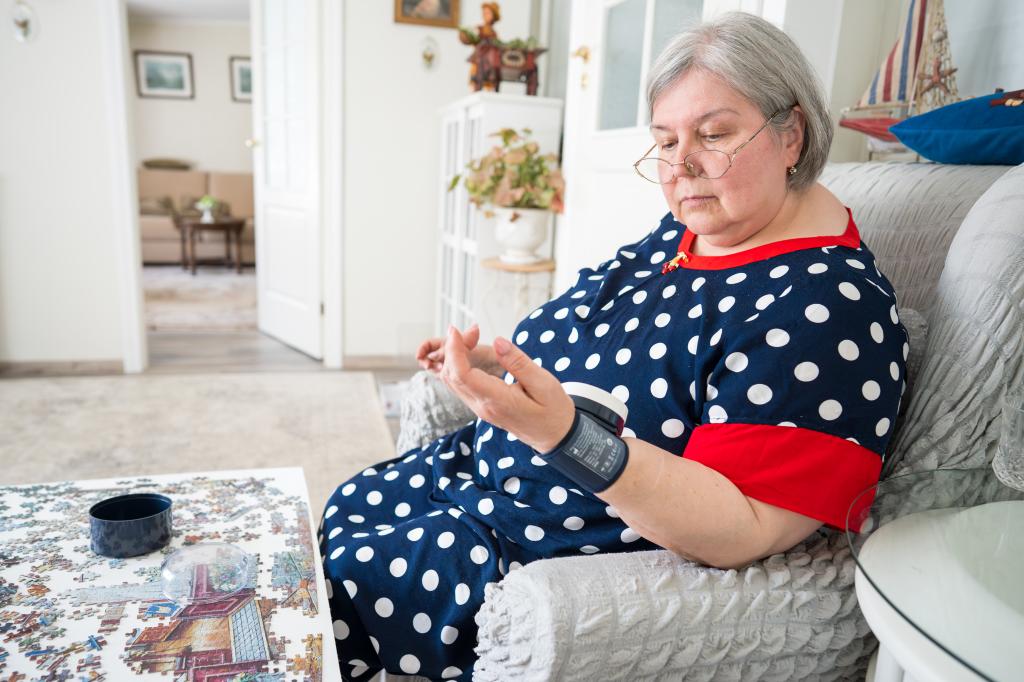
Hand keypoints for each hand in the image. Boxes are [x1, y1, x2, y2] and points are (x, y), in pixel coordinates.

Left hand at [439, 325, 575, 452]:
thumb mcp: (543, 383)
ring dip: (455, 356)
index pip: (462, 375)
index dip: (454, 351)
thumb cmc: (553, 410)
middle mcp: (483, 407)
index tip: (457, 331)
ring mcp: (481, 409)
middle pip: (452, 376)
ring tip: (472, 337)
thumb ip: (519, 363)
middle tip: (472, 330)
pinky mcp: (482, 407)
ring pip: (453, 382)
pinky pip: (461, 385)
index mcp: (497, 401)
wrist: (556, 436)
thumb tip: (498, 342)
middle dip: (454, 348)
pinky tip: (471, 353)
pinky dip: (460, 366)